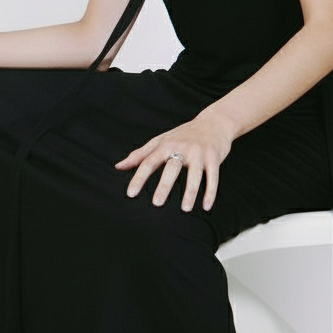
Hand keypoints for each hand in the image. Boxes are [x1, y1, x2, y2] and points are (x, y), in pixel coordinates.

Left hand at [115, 109, 234, 211]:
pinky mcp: (214, 157)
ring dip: (190, 192)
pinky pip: (213, 177)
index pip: (149, 162)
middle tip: (157, 203)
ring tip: (185, 209)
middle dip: (164, 186)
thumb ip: (140, 154)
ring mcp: (199, 153)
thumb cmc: (183, 135)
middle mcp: (182, 148)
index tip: (131, 194)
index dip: (139, 178)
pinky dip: (210, 192)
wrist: (214, 122)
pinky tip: (206, 206)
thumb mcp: (161, 141)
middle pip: (172, 168)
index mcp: (165, 145)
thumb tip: (118, 166)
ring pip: (195, 175)